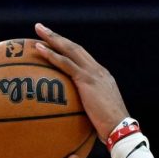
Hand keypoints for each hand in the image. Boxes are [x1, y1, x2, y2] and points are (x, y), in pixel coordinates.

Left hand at [31, 24, 129, 142]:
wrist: (120, 129)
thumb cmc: (109, 130)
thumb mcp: (97, 115)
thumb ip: (86, 110)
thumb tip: (72, 118)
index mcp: (101, 77)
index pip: (82, 58)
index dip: (67, 49)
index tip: (54, 44)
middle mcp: (98, 70)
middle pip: (75, 48)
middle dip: (58, 37)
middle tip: (41, 28)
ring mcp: (93, 73)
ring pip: (70, 50)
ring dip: (53, 38)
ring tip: (38, 29)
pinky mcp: (87, 80)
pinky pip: (66, 64)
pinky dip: (52, 55)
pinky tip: (39, 49)